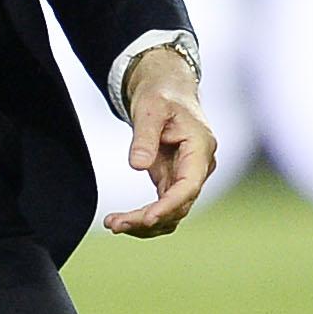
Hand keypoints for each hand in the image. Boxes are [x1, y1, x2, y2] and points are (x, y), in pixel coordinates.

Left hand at [104, 47, 217, 237]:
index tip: (147, 219)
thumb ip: (145, 137)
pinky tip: (120, 221)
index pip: (189, 186)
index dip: (169, 205)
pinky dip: (144, 218)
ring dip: (144, 225)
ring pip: (172, 213)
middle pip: (179, 205)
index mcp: (200, 148)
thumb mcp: (150, 108)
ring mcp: (187, 176)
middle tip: (114, 224)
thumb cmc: (162, 94)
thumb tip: (137, 166)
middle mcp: (199, 167)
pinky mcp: (172, 180)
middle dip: (148, 220)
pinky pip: (162, 207)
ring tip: (112, 224)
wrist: (166, 89)